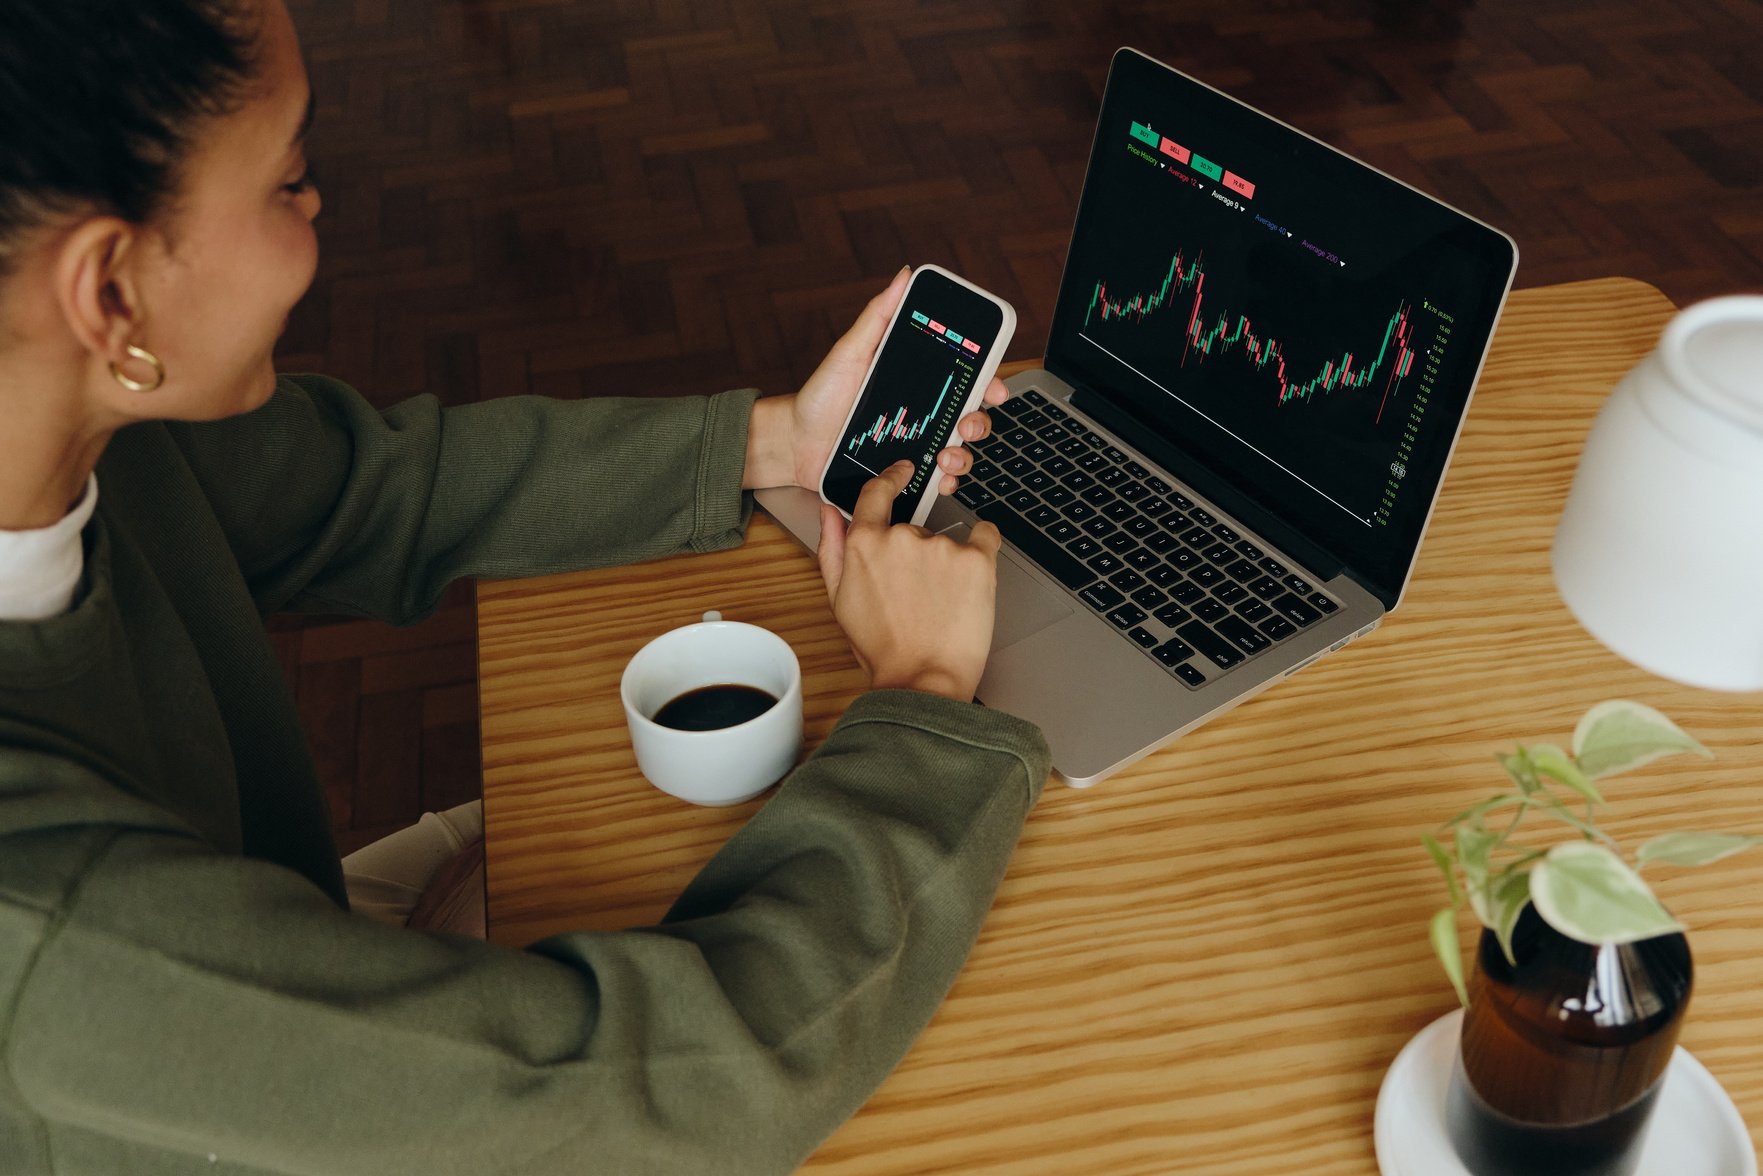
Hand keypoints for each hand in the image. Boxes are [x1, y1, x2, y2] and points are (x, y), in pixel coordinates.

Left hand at [742, 267, 1008, 492]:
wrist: (794, 442)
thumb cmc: (820, 395)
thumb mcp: (850, 351)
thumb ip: (878, 315)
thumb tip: (903, 276)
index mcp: (916, 383)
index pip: (963, 381)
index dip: (988, 382)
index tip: (994, 387)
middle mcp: (921, 415)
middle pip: (970, 417)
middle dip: (980, 422)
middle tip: (966, 423)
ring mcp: (914, 446)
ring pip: (959, 452)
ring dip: (964, 456)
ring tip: (945, 454)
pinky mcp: (903, 475)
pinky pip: (935, 481)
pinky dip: (945, 483)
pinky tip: (938, 478)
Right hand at [816, 460, 1001, 700]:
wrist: (922, 680)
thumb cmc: (882, 648)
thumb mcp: (839, 600)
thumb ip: (831, 548)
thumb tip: (829, 512)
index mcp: (865, 544)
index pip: (876, 492)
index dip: (891, 479)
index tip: (902, 473)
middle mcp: (902, 537)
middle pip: (912, 529)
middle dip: (915, 556)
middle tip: (916, 597)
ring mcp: (942, 547)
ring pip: (945, 542)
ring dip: (944, 564)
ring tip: (939, 606)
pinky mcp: (977, 560)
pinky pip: (986, 536)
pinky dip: (982, 549)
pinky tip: (972, 579)